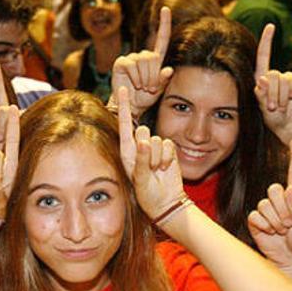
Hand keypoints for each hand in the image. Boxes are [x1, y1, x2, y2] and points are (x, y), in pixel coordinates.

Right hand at [109, 6, 173, 119]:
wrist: (130, 106)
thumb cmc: (145, 98)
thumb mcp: (158, 90)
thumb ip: (163, 80)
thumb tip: (168, 70)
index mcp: (155, 59)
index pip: (162, 39)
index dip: (164, 24)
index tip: (166, 9)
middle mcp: (143, 56)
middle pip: (152, 57)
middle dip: (153, 75)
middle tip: (150, 88)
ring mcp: (132, 58)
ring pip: (143, 62)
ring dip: (145, 78)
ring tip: (142, 87)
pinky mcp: (121, 62)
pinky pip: (131, 65)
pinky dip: (135, 77)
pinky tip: (134, 84)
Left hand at [116, 87, 182, 220]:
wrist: (165, 200)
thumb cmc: (147, 193)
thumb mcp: (140, 178)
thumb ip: (141, 159)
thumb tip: (145, 142)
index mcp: (127, 150)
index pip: (125, 125)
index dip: (125, 106)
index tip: (123, 89)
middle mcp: (139, 146)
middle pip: (143, 131)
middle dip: (148, 149)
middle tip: (148, 167)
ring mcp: (154, 147)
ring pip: (157, 139)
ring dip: (158, 157)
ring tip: (156, 170)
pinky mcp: (167, 149)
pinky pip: (168, 144)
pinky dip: (168, 157)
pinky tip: (165, 168)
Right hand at [248, 138, 291, 277]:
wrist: (291, 261)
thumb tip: (289, 189)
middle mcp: (279, 201)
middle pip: (274, 190)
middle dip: (282, 209)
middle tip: (288, 224)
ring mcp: (266, 210)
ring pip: (265, 204)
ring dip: (275, 220)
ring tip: (282, 231)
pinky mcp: (255, 221)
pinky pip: (256, 216)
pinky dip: (264, 226)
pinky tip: (271, 233)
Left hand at [254, 24, 291, 144]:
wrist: (289, 125)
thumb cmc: (273, 117)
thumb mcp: (263, 108)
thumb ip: (261, 94)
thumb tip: (261, 79)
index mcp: (263, 78)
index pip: (263, 56)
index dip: (267, 40)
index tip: (271, 26)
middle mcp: (275, 75)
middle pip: (273, 74)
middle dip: (273, 93)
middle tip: (274, 107)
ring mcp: (288, 78)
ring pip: (284, 79)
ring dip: (282, 96)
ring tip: (282, 107)